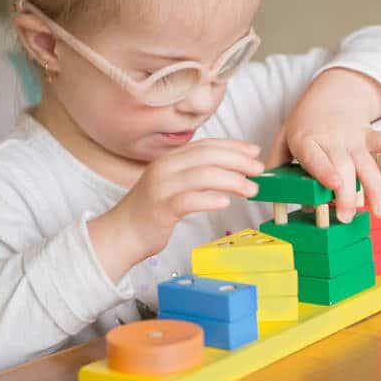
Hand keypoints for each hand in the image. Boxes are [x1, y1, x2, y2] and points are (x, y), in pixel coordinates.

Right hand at [89, 139, 263, 281]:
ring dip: (232, 180)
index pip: (206, 145)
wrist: (121, 235)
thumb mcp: (173, 186)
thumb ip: (194, 175)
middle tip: (259, 170)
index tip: (255, 151)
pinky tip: (225, 202)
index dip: (233, 146)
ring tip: (251, 189)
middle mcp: (165, 168)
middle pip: (208, 156)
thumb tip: (229, 170)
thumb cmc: (151, 213)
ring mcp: (162, 187)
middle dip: (238, 160)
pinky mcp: (160, 208)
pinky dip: (209, 199)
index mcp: (170, 160)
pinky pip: (189, 200)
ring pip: (202, 175)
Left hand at [267, 68, 380, 223]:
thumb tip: (265, 191)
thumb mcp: (284, 138)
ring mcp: (352, 138)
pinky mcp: (368, 136)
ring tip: (380, 211)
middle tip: (349, 216)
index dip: (325, 171)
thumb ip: (277, 163)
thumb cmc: (304, 123)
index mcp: (307, 140)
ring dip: (375, 187)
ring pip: (366, 162)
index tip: (334, 184)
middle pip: (343, 166)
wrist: (331, 91)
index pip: (316, 157)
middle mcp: (331, 140)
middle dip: (348, 193)